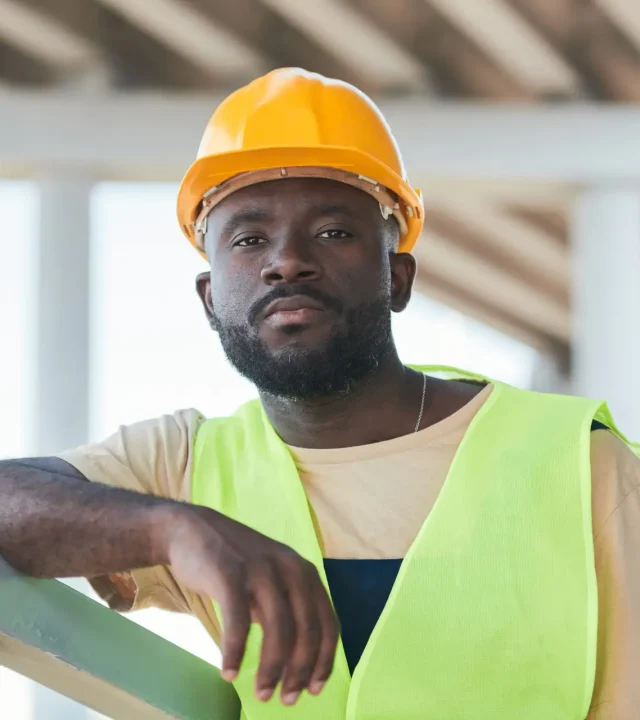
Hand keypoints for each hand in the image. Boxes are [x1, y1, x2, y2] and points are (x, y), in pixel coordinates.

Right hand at [163, 505, 338, 705]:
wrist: (191, 530)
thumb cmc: (235, 565)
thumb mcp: (272, 581)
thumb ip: (287, 609)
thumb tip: (301, 662)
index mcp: (305, 572)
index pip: (327, 623)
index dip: (324, 660)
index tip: (315, 689)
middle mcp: (290, 568)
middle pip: (306, 629)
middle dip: (299, 671)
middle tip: (286, 700)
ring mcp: (261, 568)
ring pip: (278, 628)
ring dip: (272, 668)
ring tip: (262, 693)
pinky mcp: (230, 572)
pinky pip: (238, 620)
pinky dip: (236, 651)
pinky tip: (229, 672)